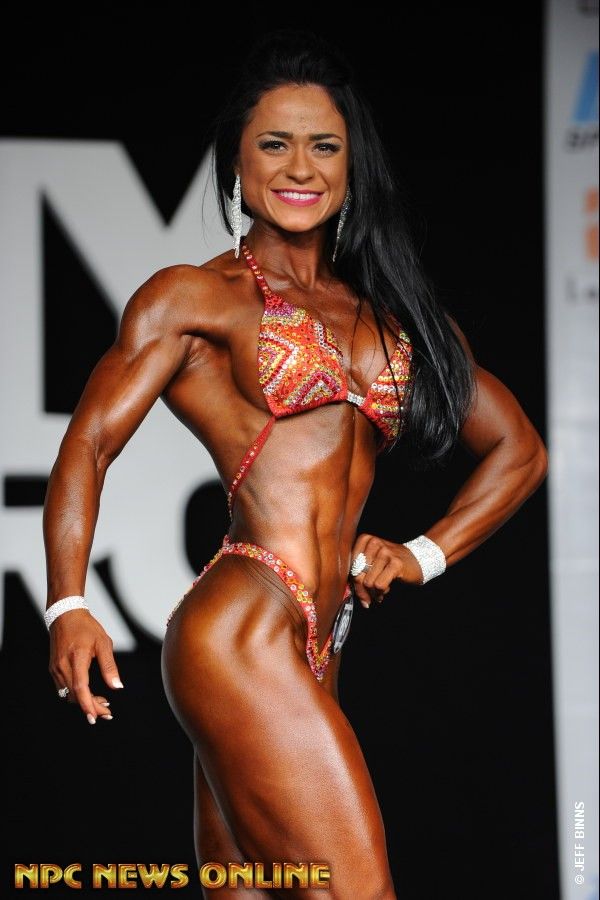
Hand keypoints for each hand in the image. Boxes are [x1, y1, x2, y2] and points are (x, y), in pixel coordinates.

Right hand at [48, 609, 123, 723]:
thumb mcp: (103, 642)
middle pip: (75, 695)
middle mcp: (63, 665)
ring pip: (68, 694)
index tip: (96, 716)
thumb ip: (109, 666)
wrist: (65, 615)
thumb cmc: (85, 627)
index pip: (80, 687)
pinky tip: (88, 693)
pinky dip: (76, 695)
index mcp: (77, 657)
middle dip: (91, 707)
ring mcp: (56, 668)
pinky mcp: (53, 669)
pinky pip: (63, 688)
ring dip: (83, 702)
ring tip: (102, 702)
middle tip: (107, 711)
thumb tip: (117, 686)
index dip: (88, 704)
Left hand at [349, 533, 422, 607]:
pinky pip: (379, 585)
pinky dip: (381, 592)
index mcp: (365, 539)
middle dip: (362, 591)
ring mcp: (385, 552)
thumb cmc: (391, 563)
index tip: (361, 590)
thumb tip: (350, 591)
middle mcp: (374, 543)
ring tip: (380, 592)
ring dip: (373, 592)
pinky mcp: (396, 563)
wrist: (417, 560)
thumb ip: (359, 571)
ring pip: (368, 582)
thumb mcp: (373, 562)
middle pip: (358, 575)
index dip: (354, 582)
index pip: (351, 566)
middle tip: (368, 598)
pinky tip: (386, 591)